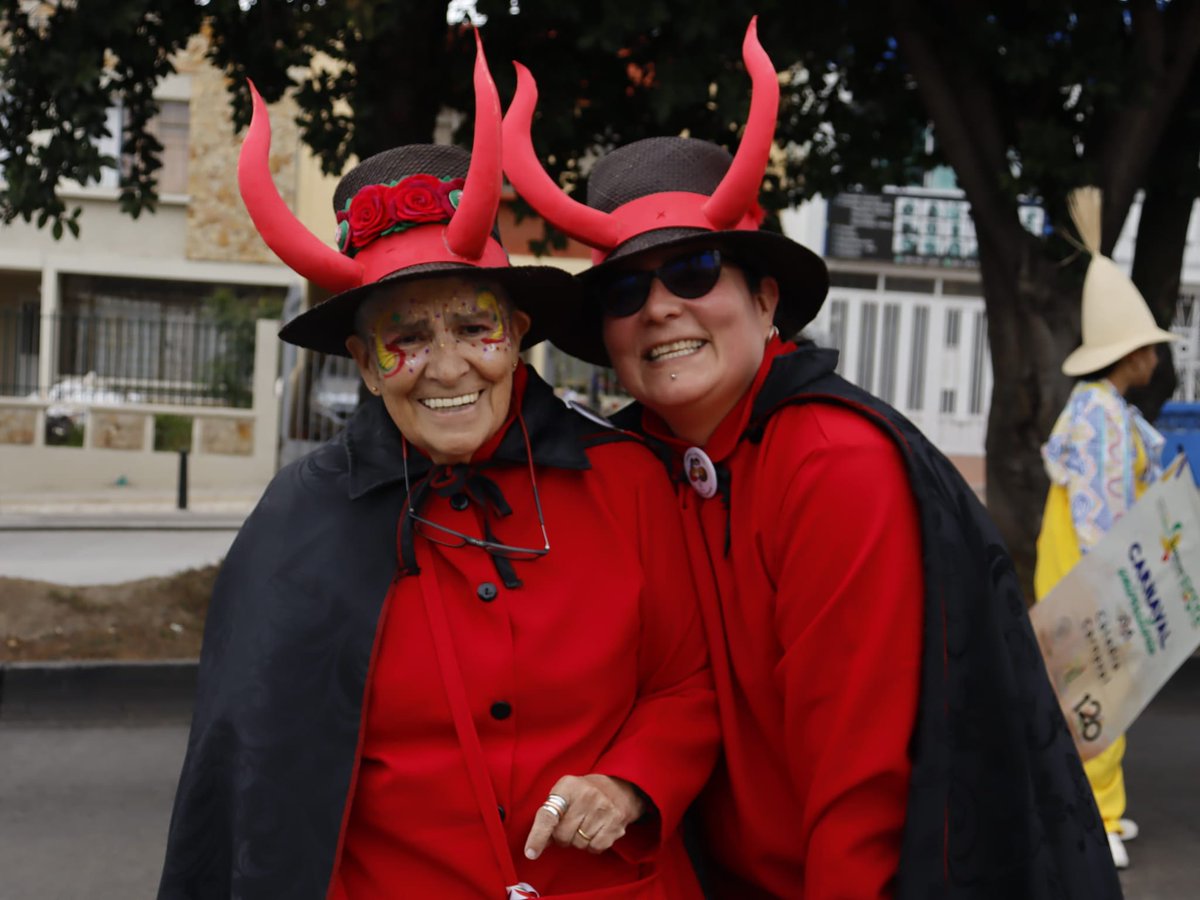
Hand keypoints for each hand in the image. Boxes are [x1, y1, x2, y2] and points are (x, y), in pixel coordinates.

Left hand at [523, 774, 645, 859]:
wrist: (618, 788)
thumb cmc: (583, 794)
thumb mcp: (563, 794)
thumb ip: (549, 817)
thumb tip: (536, 846)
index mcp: (567, 786)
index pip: (548, 815)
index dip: (538, 836)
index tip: (530, 853)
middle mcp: (586, 795)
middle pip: (563, 835)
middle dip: (563, 837)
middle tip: (571, 825)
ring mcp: (603, 808)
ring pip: (579, 844)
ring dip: (578, 841)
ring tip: (586, 825)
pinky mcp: (616, 822)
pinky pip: (595, 848)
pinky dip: (592, 845)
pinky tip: (596, 831)